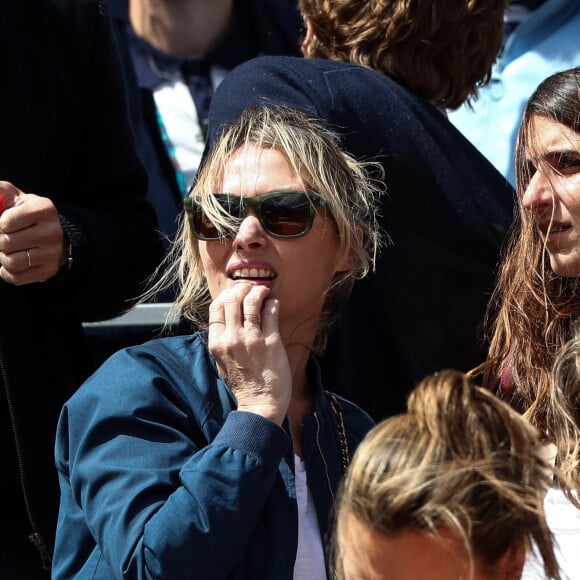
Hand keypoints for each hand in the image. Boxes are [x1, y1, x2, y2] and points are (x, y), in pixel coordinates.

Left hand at [0, 181, 66, 284]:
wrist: (53, 233)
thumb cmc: (24, 214)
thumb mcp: (13, 196)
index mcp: (44, 209)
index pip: (5, 223)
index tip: (5, 224)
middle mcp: (52, 232)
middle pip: (6, 243)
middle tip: (6, 238)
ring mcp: (53, 253)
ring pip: (10, 262)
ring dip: (2, 257)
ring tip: (9, 250)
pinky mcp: (49, 271)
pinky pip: (16, 278)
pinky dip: (6, 272)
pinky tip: (12, 262)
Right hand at [207, 283, 291, 424]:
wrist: (260, 404)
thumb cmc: (243, 384)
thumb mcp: (222, 361)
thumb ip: (222, 340)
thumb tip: (228, 318)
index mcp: (217, 343)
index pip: (216, 307)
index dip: (226, 295)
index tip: (236, 293)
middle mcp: (232, 338)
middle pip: (232, 299)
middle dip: (242, 288)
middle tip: (252, 288)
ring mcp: (251, 339)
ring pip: (252, 301)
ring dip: (259, 291)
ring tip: (264, 292)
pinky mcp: (271, 342)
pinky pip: (271, 312)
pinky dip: (272, 303)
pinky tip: (273, 304)